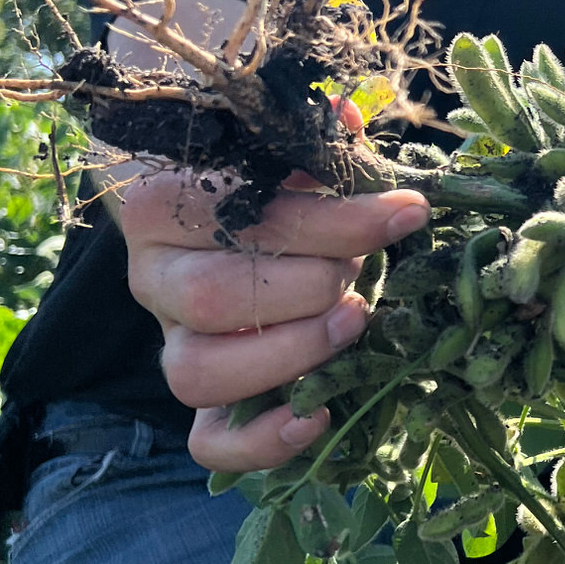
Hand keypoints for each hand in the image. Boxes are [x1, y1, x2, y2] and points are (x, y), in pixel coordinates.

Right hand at [116, 166, 428, 472]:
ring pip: (200, 373)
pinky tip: (320, 415)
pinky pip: (208, 442)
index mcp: (167, 207)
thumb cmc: (270, 180)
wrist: (226, 221)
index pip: (244, 218)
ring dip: (291, 354)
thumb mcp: (289, 152)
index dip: (336, 218)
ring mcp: (173, 345)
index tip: (408, 212)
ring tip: (356, 323)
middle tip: (369, 273)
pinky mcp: (200, 401)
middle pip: (217, 298)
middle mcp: (156, 280)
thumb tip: (347, 120)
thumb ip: (317, 142)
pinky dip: (261, 442)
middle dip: (313, 285)